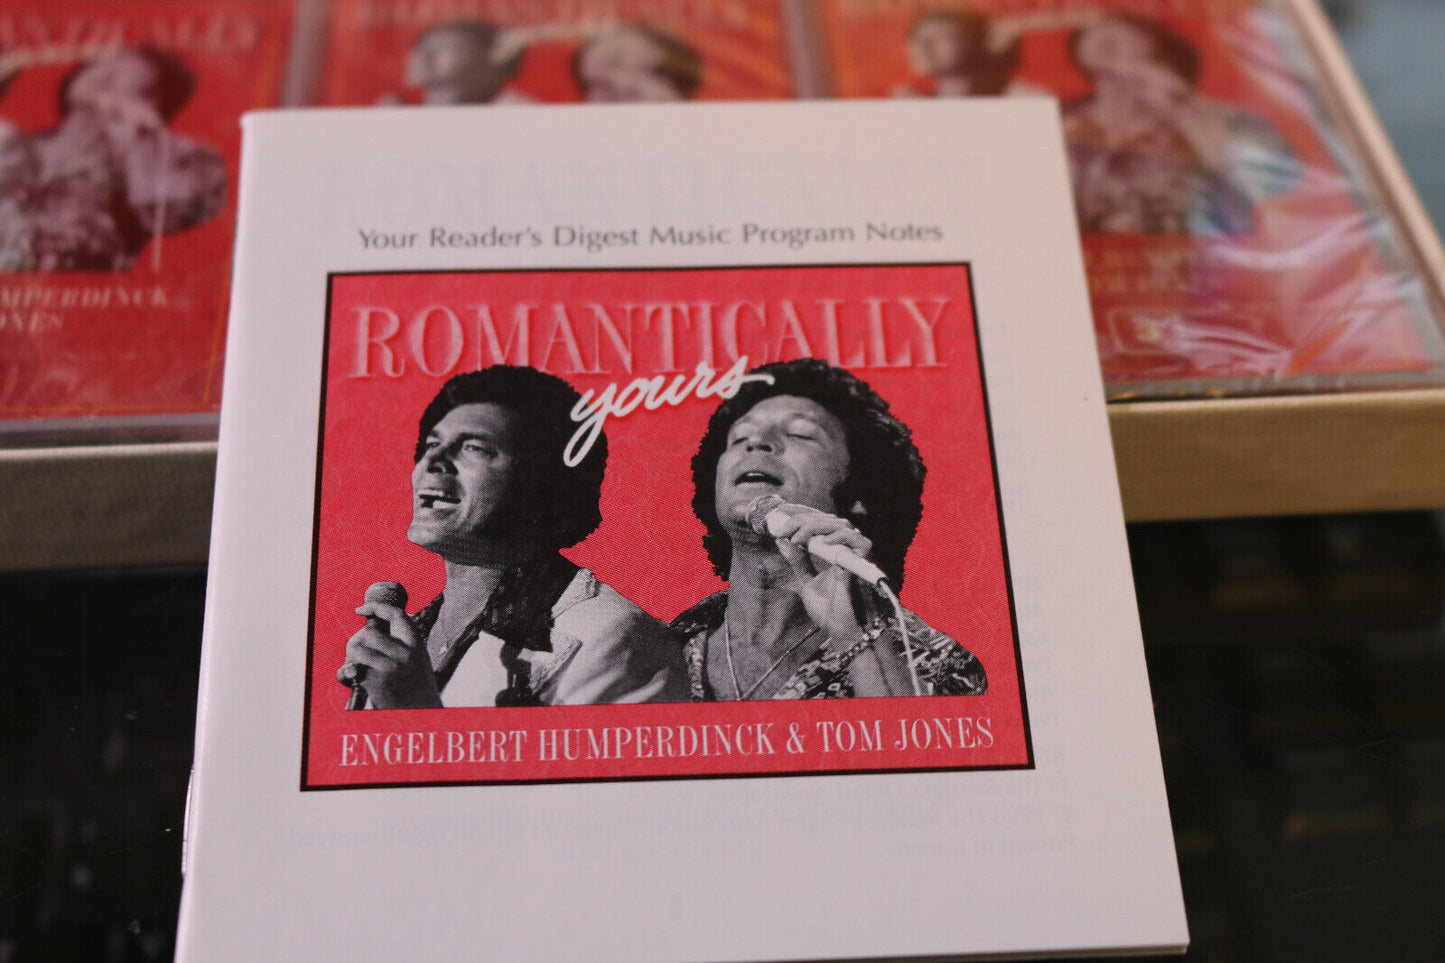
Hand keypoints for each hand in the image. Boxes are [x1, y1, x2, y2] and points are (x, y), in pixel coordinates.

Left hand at [342, 600, 441, 707]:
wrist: (421, 712)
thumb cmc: (414, 685)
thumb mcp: (415, 657)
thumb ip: (398, 643)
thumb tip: (367, 629)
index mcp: (416, 643)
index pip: (396, 615)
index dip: (376, 607)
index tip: (360, 609)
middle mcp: (405, 653)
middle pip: (369, 633)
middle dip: (358, 640)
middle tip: (358, 652)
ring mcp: (391, 667)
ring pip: (358, 648)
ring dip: (352, 656)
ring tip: (358, 665)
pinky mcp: (377, 682)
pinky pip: (353, 668)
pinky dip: (349, 672)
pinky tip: (354, 678)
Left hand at [763, 505, 873, 645]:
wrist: (842, 632)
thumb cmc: (829, 610)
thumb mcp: (806, 581)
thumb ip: (797, 561)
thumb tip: (781, 540)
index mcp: (835, 551)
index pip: (821, 522)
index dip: (801, 517)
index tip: (780, 524)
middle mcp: (848, 550)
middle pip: (829, 520)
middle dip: (803, 520)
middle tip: (783, 530)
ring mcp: (857, 556)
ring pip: (843, 525)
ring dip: (817, 527)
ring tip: (798, 538)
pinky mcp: (865, 566)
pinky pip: (860, 542)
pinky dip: (841, 538)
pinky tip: (823, 542)